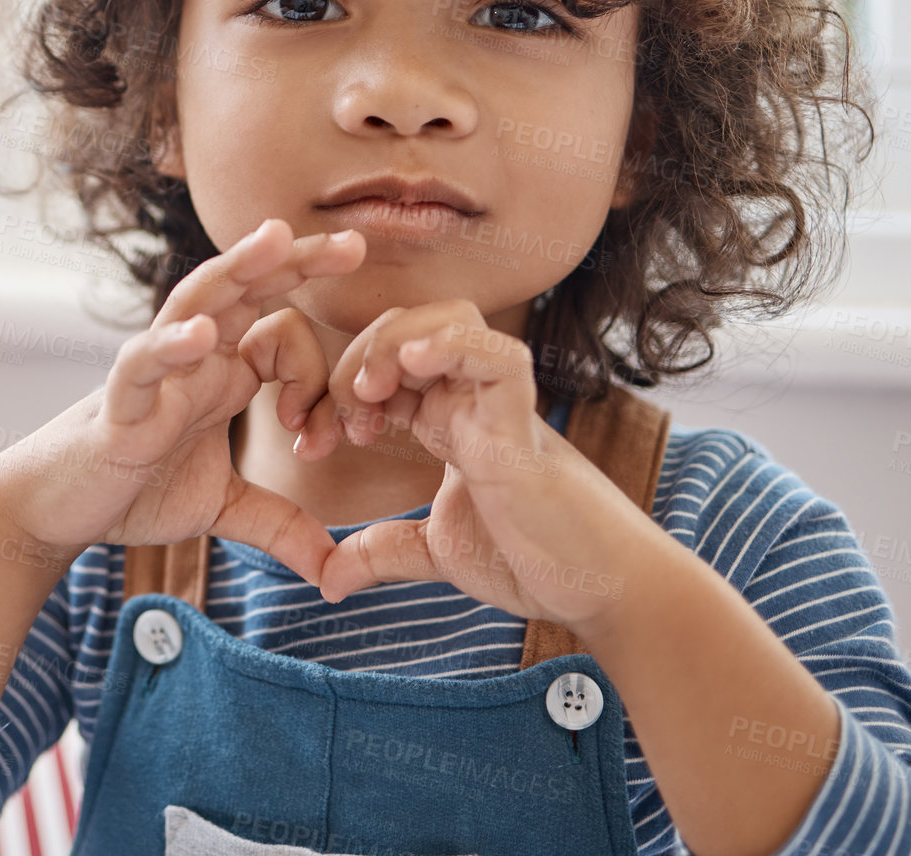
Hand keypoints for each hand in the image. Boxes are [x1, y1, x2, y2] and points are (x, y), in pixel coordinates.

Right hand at [0, 218, 366, 587]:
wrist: (56, 512)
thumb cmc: (133, 490)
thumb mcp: (222, 509)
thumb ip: (279, 526)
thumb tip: (334, 570)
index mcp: (224, 371)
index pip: (283, 330)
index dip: (318, 371)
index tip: (325, 433)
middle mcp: (195, 358)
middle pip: (248, 289)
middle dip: (299, 261)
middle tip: (356, 243)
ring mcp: (158, 372)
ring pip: (197, 301)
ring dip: (238, 267)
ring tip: (277, 237)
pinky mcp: (119, 404)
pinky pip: (143, 364)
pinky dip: (170, 347)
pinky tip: (200, 336)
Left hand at [288, 300, 643, 630]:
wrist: (601, 592)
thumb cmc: (536, 561)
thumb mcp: (438, 554)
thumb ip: (384, 552)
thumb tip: (325, 578)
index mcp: (448, 418)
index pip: (384, 363)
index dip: (336, 387)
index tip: (309, 441)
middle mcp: (472, 398)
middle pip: (408, 325)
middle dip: (355, 358)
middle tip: (332, 423)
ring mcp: (500, 404)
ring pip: (451, 318)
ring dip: (396, 340)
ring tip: (371, 390)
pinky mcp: (525, 425)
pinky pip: (498, 357)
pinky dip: (453, 346)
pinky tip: (414, 363)